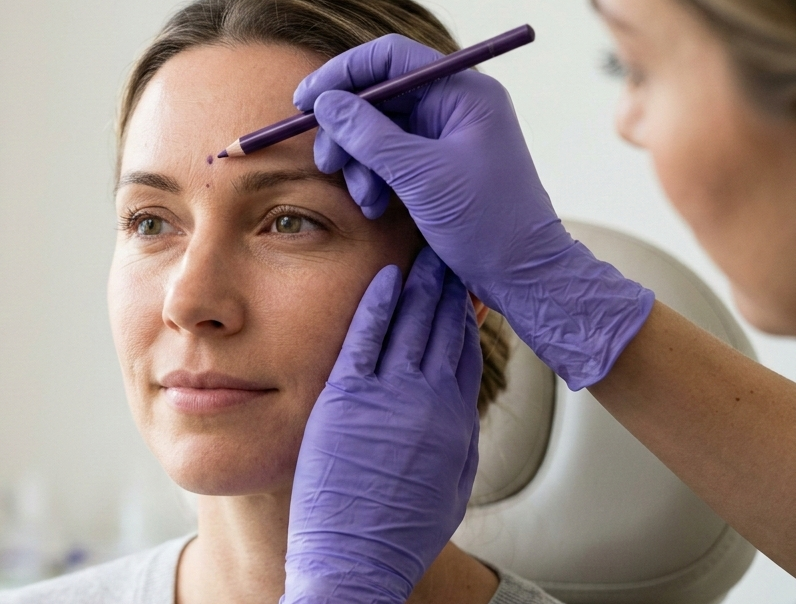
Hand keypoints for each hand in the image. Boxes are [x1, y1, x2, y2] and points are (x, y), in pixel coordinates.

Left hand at [283, 249, 481, 603]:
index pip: (465, 352)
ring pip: (411, 326)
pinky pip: (363, 339)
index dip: (467, 315)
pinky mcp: (345, 399)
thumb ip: (459, 438)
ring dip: (421, 285)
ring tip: (428, 251)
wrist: (356, 561)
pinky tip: (385, 278)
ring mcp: (387, 399)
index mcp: (454, 424)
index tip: (468, 285)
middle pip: (443, 329)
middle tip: (454, 251)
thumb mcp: (450, 486)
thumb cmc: (398, 532)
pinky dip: (376, 304)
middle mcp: (428, 404)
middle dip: (450, 287)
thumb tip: (460, 401)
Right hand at [295, 34, 653, 387]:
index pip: (391, 58)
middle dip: (347, 130)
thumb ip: (369, 135)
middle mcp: (454, 105)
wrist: (521, 272)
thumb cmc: (486, 221)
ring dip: (359, 162)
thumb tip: (325, 103)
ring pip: (377, 130)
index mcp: (464, 92)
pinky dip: (373, 177)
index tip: (305, 100)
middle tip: (327, 162)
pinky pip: (388, 156)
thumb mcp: (420, 176)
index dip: (343, 73)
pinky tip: (375, 205)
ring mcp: (445, 135)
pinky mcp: (436, 165)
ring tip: (364, 198)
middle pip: (379, 96)